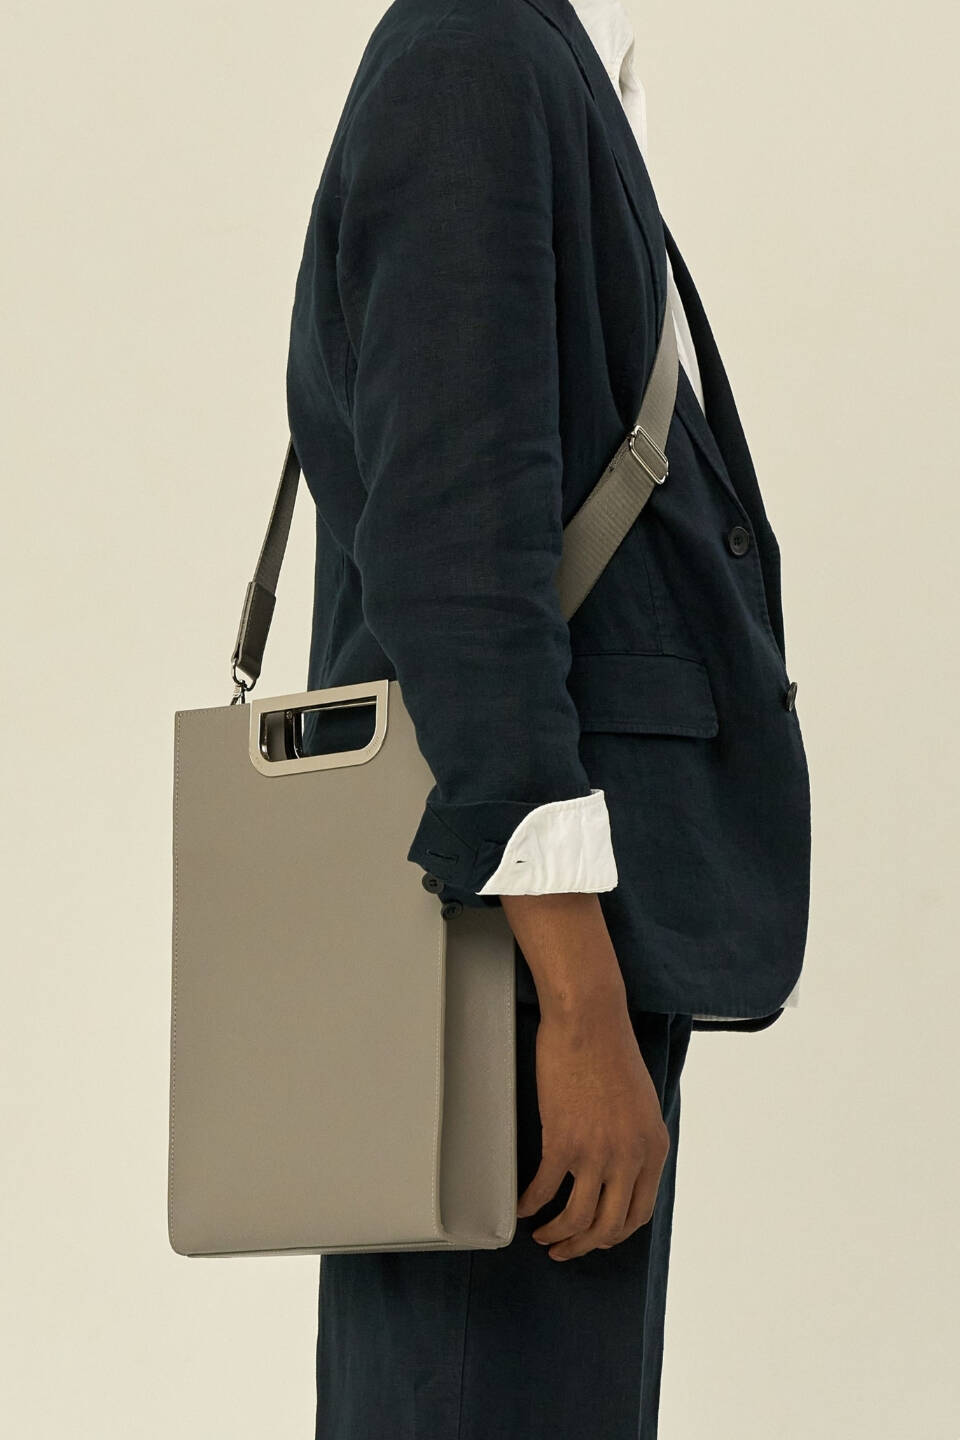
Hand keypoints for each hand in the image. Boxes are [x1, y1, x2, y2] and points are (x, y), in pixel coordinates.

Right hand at [515, 985, 670, 1260]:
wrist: (590, 1020)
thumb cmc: (611, 1050)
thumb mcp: (640, 1103)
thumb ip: (636, 1139)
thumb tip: (620, 1166)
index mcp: (653, 1149)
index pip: (638, 1214)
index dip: (614, 1233)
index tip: (595, 1236)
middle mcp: (629, 1157)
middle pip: (607, 1226)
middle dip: (583, 1245)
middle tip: (563, 1248)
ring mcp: (596, 1152)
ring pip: (576, 1218)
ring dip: (557, 1235)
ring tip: (542, 1236)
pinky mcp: (563, 1140)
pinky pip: (545, 1189)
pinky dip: (530, 1204)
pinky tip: (521, 1206)